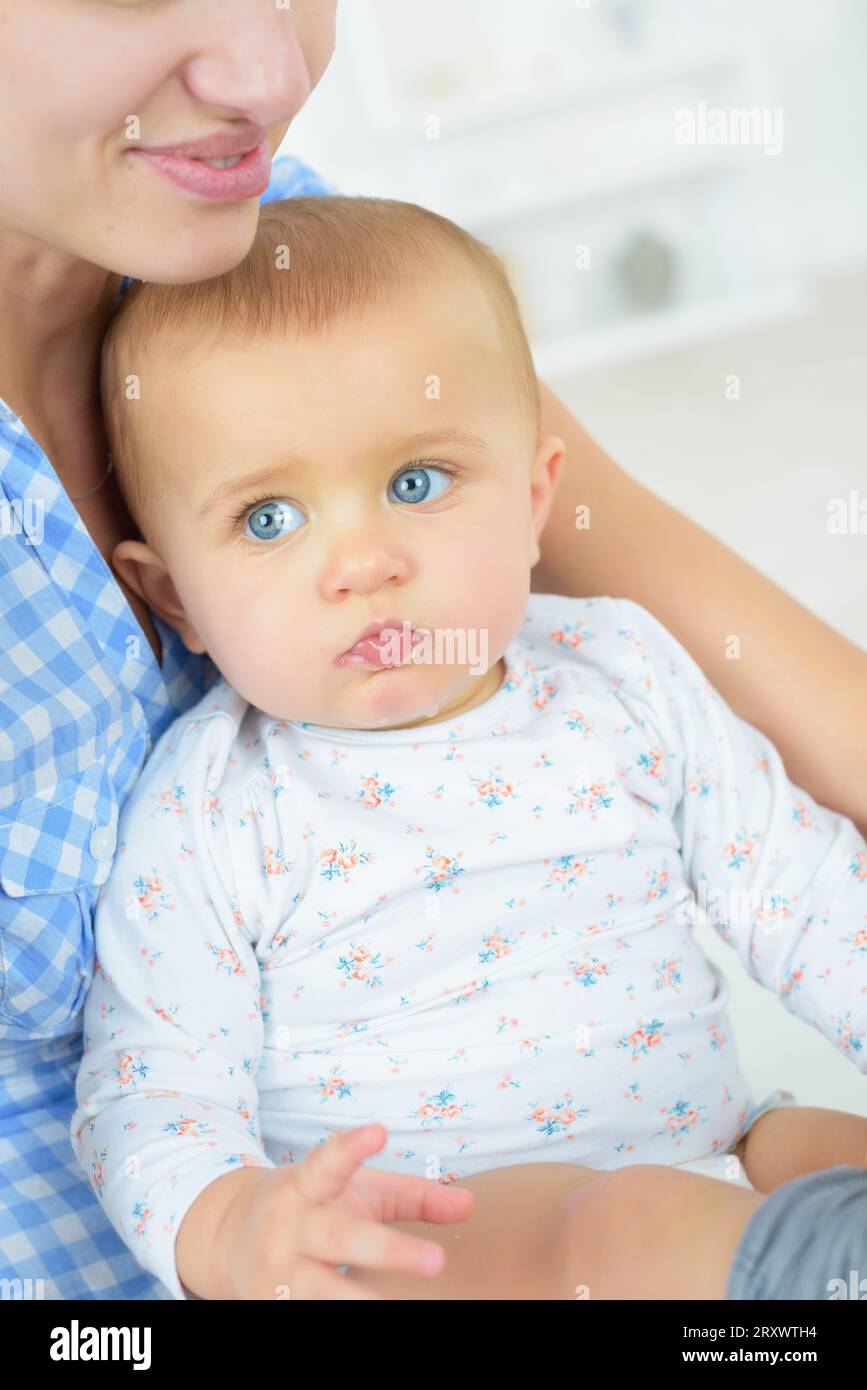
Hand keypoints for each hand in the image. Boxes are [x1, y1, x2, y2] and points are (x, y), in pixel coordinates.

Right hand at [218, 1123, 475, 1298]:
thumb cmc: (315, 1207)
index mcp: (306, 1185)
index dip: (351, 1147)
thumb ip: (413, 1196)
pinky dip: (337, 1320)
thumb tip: (469, 1204)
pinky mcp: (269, 1304)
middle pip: (338, 1237)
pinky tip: (372, 1323)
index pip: (328, 1161)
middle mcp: (289, 1226)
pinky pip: (305, 1314)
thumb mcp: (358, 1191)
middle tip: (436, 1262)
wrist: (229, 1237)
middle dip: (386, 1251)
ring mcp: (277, 1270)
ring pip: (319, 1291)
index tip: (379, 1131)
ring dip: (358, 1302)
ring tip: (397, 1310)